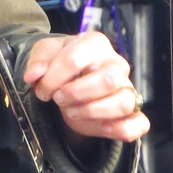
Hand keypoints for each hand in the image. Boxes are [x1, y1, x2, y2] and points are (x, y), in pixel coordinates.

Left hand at [23, 32, 149, 142]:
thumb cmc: (62, 63)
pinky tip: (103, 127)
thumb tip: (33, 76)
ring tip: (71, 111)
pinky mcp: (133, 112)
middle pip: (107, 80)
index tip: (41, 89)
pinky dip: (121, 129)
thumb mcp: (45, 53)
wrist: (72, 80)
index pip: (75, 58)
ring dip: (92, 112)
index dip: (53, 78)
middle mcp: (116, 64)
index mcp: (95, 43)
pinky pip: (139, 123)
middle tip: (58, 98)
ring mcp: (128, 87)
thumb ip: (38, 61)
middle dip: (76, 94)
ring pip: (122, 103)